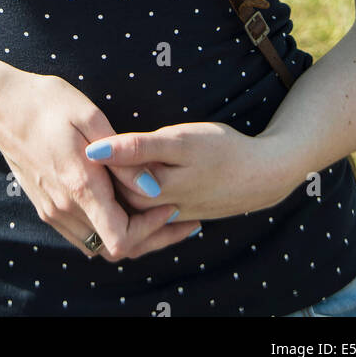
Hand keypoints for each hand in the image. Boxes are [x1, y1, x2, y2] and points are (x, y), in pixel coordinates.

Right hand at [0, 68, 200, 259]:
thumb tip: (152, 188)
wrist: (2, 107)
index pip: (122, 239)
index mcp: (79, 185)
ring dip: (127, 235)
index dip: (151, 230)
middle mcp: (64, 208)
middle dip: (149, 237)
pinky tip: (121, 204)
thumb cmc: (48, 103)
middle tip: (174, 213)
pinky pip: (82, 235)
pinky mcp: (46, 208)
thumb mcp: (90, 117)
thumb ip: (122, 156)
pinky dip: (105, 228)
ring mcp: (53, 211)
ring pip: (98, 245)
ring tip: (152, 208)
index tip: (168, 205)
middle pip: (115, 249)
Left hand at [84, 122, 295, 222]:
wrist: (265, 174)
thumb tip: (95, 150)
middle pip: (120, 197)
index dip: (98, 161)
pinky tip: (143, 180)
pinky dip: (145, 199)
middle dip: (108, 178)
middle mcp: (161, 208)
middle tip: (100, 152)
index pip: (109, 182)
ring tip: (121, 163)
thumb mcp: (179, 141)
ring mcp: (174, 214)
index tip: (91, 140)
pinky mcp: (185, 216)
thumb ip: (137, 147)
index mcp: (156, 188)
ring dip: (126, 188)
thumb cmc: (222, 149)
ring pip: (137, 206)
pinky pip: (154, 212)